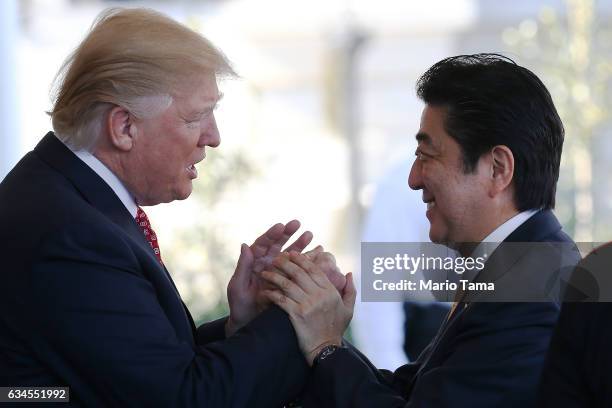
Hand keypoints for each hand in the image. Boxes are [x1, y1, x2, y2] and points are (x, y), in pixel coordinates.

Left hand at [226, 220, 311, 336]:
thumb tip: (245, 244)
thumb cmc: (240, 305)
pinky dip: (305, 261)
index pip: (263, 244)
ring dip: (299, 244)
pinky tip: (315, 253)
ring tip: (310, 235)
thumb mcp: (238, 286)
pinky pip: (296, 269)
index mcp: (254, 262)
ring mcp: (278, 271)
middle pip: (278, 244)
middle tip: (297, 224)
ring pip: (289, 254)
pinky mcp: (286, 281)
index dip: (272, 234)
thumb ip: (243, 266)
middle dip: (288, 233)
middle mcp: (267, 263)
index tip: (281, 226)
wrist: (248, 323)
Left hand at [260, 252, 355, 365]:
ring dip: (274, 276)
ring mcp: (308, 304)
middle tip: (275, 259)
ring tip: (265, 273)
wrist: (325, 349)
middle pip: (299, 273)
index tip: (292, 253)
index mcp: (330, 291)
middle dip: (285, 263)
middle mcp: (319, 295)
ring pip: (288, 284)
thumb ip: (350, 289)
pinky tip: (264, 291)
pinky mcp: (297, 315)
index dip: (302, 259)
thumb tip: (348, 273)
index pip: (314, 269)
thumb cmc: (336, 329)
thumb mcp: (348, 309)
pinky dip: (271, 294)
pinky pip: (281, 300)